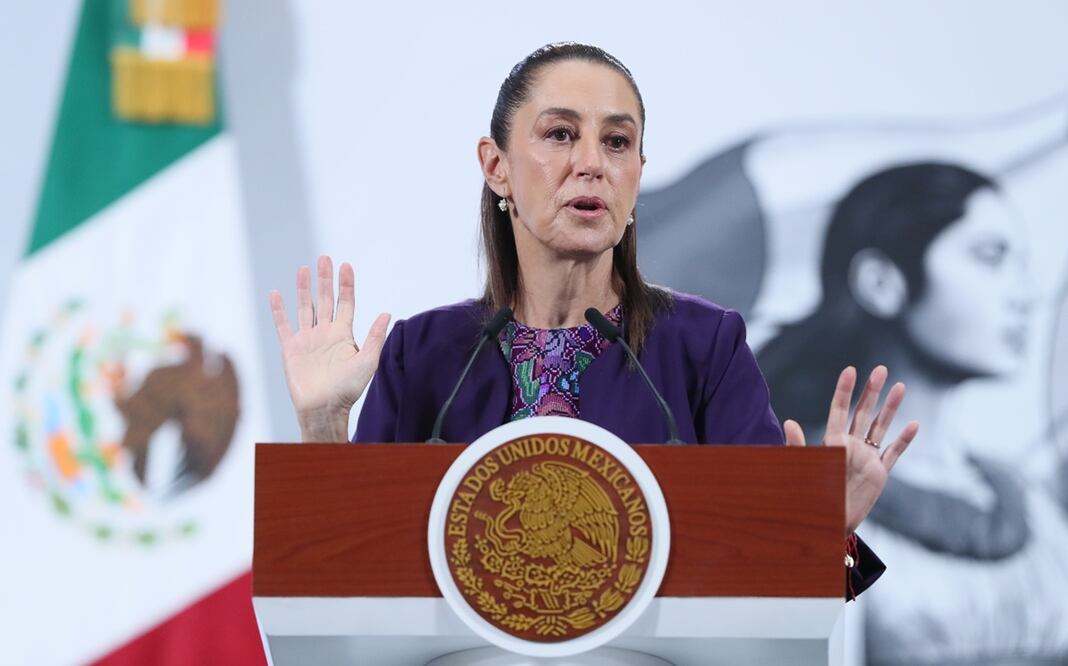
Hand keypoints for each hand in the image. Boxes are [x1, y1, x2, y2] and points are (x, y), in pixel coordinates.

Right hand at [270, 256, 389, 441]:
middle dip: (325, 279)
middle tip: (324, 258)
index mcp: (344, 334)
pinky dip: (279, 310)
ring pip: (305, 307)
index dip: (346, 284)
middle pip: (325, 299)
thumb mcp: (367, 361)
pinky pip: (283, 325)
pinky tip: (276, 294)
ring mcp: (307, 340)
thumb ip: (374, 337)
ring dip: (303, 288)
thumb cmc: (348, 390)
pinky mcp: (291, 349)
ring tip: (304, 269)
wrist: (323, 408)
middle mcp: (325, 333)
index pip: (346, 303)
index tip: (345, 265)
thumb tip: (388, 313)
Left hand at [783, 366, 918, 534]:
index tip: (850, 370)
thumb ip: (798, 445)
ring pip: (880, 427)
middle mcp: (851, 446)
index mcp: (832, 443)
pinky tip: (914, 424)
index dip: (845, 391)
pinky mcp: (879, 474)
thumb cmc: (810, 496)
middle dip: (872, 391)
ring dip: (890, 408)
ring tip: (900, 386)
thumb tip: (789, 421)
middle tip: (881, 369)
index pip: (839, 411)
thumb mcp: (804, 468)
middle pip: (863, 413)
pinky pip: (893, 453)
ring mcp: (867, 458)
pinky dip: (903, 440)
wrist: (827, 523)